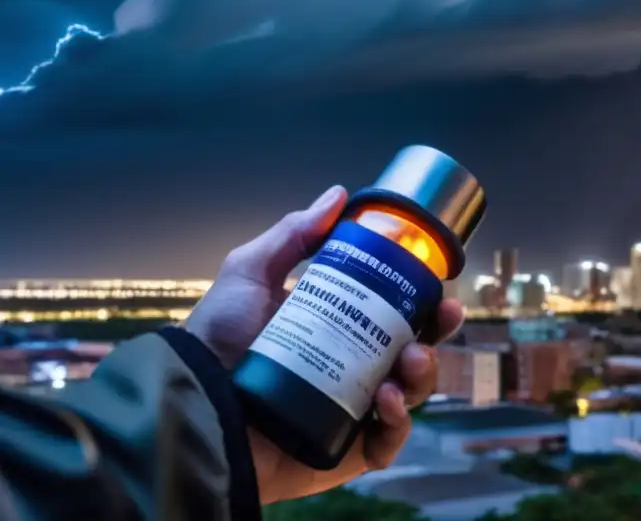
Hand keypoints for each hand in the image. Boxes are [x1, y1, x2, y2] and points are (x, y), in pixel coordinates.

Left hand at [185, 186, 464, 504]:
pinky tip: (385, 403)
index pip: (396, 314)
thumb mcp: (251, 274)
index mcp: (338, 328)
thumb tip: (338, 194)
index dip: (425, 301)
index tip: (439, 286)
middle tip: (441, 319)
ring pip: (411, 394)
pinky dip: (397, 424)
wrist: (194, 405)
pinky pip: (388, 442)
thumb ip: (293, 234)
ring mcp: (352, 410)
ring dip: (422, 376)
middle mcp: (352, 368)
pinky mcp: (347, 451)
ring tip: (407, 363)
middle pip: (414, 351)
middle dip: (436, 334)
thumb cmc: (219, 339)